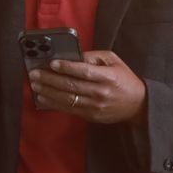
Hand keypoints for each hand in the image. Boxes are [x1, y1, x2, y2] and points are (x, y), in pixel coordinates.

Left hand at [29, 50, 146, 124]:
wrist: (137, 104)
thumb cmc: (124, 79)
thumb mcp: (114, 61)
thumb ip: (94, 56)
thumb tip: (74, 55)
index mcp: (108, 76)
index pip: (84, 71)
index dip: (67, 67)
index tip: (52, 63)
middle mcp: (100, 92)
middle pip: (71, 85)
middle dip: (50, 79)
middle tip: (35, 74)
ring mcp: (94, 106)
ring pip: (67, 99)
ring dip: (48, 92)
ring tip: (35, 85)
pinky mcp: (90, 116)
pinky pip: (69, 109)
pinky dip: (54, 103)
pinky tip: (43, 98)